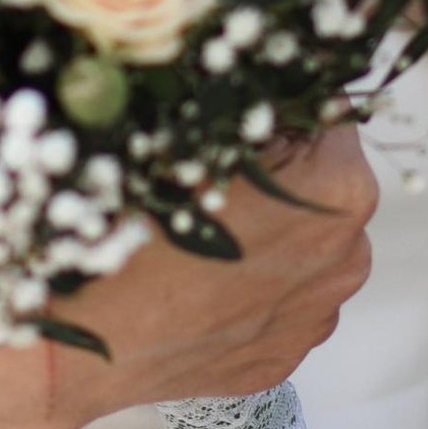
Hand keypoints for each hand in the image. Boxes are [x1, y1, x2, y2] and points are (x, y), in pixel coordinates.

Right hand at [18, 128, 379, 428]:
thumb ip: (248, 101)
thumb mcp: (191, 134)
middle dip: (279, 174)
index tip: (232, 123)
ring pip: (303, 245)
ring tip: (198, 238)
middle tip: (205, 180)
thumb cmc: (129, 229)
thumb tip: (267, 72)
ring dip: (268, 232)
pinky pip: (278, 300)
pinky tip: (196, 284)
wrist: (79, 340)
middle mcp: (348, 256)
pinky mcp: (284, 356)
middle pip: (322, 184)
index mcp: (339, 189)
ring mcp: (316, 316)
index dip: (277, 109)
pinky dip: (248, 286)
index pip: (328, 115)